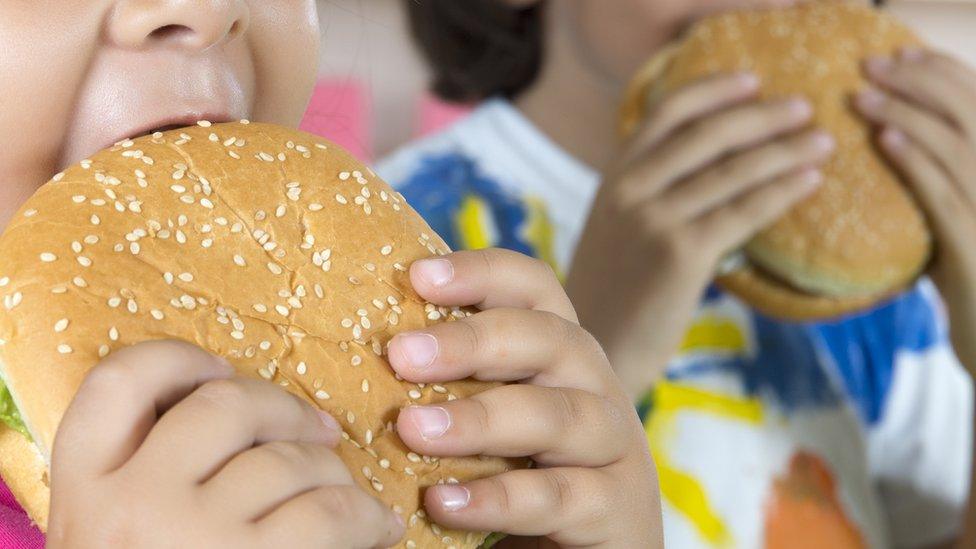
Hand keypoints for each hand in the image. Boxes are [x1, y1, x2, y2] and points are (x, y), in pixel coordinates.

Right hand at [48, 340, 403, 548]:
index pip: (119, 381)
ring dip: (334, 473)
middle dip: (285, 408)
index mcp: (84, 492)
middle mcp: (132, 505)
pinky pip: (330, 512)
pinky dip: (366, 515)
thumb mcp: (121, 538)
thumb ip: (152, 474)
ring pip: (288, 459)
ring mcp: (194, 537)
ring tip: (350, 500)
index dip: (179, 360)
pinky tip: (378, 529)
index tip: (219, 371)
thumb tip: (235, 404)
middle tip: (318, 432)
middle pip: (226, 402)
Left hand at [387, 250, 662, 547]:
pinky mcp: (620, 510)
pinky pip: (559, 497)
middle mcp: (594, 386)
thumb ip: (444, 385)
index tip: (418, 277)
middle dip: (473, 342)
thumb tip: (358, 350)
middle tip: (401, 355)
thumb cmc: (514, 476)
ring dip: (480, 419)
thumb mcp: (482, 420)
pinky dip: (499, 497)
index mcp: (558, 351)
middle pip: (547, 339)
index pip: (533, 288)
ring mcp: (614, 447)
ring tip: (411, 429)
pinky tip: (443, 501)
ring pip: (557, 416)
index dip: (481, 272)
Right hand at [566, 72, 834, 399]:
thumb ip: (648, 196)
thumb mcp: (616, 232)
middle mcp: (630, 190)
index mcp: (614, 179)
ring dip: (786, 151)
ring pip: (733, 171)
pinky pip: (744, 212)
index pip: (666, 112)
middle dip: (762, 116)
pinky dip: (782, 192)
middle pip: (708, 134)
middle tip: (804, 108)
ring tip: (823, 142)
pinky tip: (810, 182)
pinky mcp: (681, 254)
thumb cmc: (612, 296)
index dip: (713, 90)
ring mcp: (654, 220)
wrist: (591, 350)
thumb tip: (712, 173)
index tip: (752, 81)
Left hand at [856, 48, 975, 373]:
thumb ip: (941, 192)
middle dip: (918, 82)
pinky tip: (882, 139)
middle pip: (969, 114)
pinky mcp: (975, 245)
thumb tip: (896, 153)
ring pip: (954, 146)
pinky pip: (944, 193)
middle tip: (869, 65)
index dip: (941, 74)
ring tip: (861, 95)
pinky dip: (913, 160)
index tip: (898, 56)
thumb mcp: (961, 232)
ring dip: (904, 114)